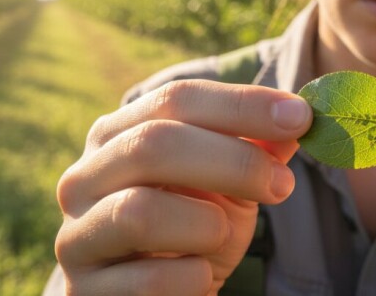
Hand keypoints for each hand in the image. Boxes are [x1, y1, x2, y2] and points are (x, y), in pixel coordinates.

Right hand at [54, 80, 310, 294]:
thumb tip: (297, 118)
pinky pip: (150, 280)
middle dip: (233, 161)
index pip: (176, 98)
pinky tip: (199, 276)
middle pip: (153, 144)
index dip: (242, 104)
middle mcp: (84, 176)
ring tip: (222, 237)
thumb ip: (258, 149)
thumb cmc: (193, 230)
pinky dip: (193, 278)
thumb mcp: (229, 185)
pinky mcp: (83, 290)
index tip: (300, 118)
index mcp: (118, 134)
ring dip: (206, 226)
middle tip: (283, 185)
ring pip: (140, 212)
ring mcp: (76, 234)